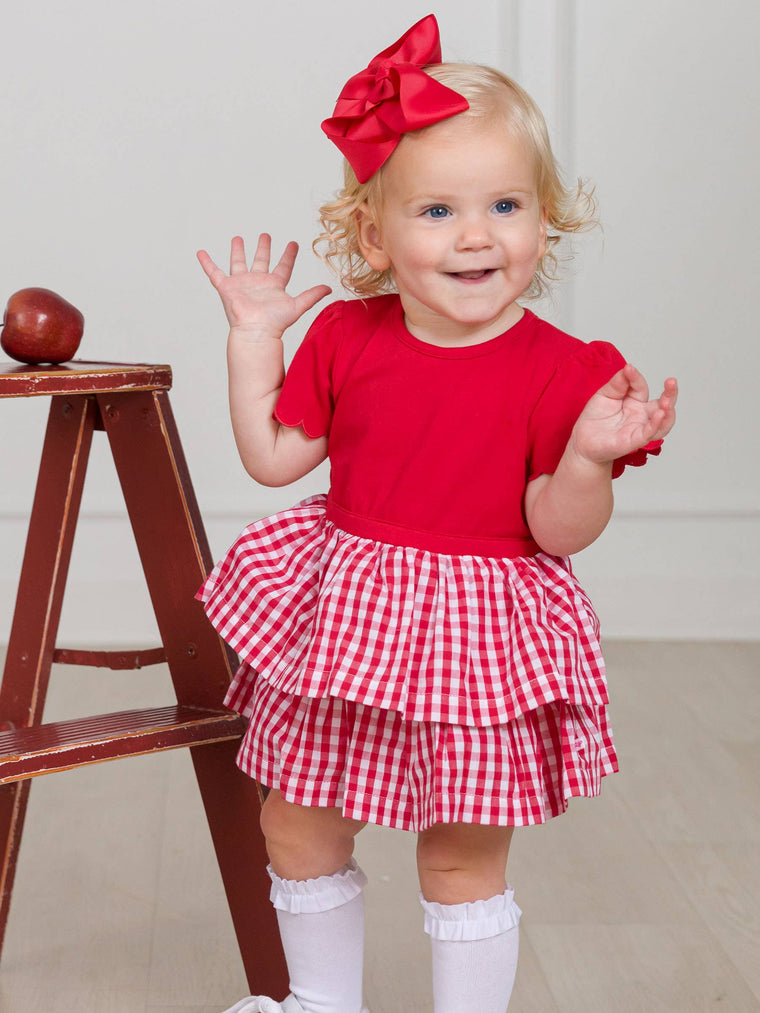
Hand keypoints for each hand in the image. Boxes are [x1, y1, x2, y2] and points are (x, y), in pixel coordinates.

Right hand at [197, 234, 330, 337]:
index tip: (293, 243)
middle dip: (263, 248)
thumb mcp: (297, 306)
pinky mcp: (227, 288)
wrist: (255, 332)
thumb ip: (312, 296)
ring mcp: (242, 284)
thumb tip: (330, 289)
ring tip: (237, 238)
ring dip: (238, 251)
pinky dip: (207, 263)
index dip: (289, 255)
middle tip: (265, 235)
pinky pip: (214, 273)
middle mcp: (258, 283)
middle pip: (261, 261)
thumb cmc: (275, 323)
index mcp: (274, 285)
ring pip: (239, 263)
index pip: (283, 266)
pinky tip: (201, 253)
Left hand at [570, 364, 677, 465]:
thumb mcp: (605, 395)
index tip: (628, 369)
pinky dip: (656, 424)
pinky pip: (649, 432)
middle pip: (662, 403)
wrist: (583, 441)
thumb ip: (618, 383)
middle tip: (671, 381)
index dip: (635, 377)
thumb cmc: (595, 418)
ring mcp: (640, 427)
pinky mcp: (635, 440)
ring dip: (668, 411)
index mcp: (635, 401)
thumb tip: (628, 368)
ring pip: (663, 421)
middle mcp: (642, 414)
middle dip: (670, 393)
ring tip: (667, 401)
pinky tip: (659, 414)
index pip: (640, 386)